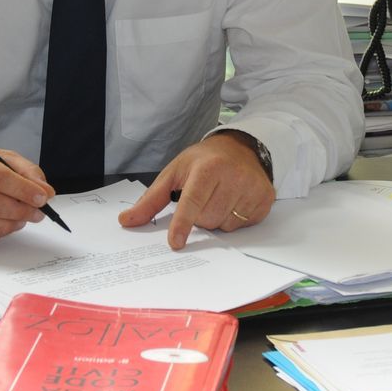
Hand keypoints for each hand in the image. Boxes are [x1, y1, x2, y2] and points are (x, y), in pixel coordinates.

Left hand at [119, 134, 273, 250]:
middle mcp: (233, 176)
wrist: (241, 148)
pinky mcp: (265, 199)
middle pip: (208, 219)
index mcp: (208, 168)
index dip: (182, 224)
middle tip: (203, 197)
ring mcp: (252, 188)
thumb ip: (151, 199)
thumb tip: (126, 221)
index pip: (193, 201)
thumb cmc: (204, 161)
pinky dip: (233, 219)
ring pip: (225, 226)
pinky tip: (234, 200)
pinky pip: (242, 226)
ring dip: (217, 219)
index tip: (175, 243)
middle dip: (200, 216)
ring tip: (219, 197)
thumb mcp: (174, 172)